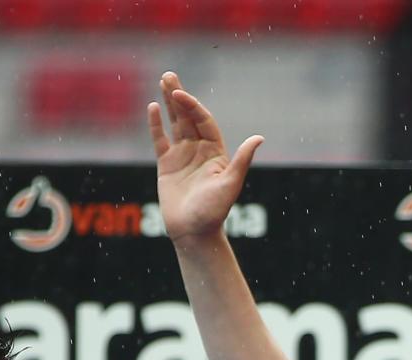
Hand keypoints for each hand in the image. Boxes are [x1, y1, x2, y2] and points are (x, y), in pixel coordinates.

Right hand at [151, 71, 260, 244]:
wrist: (194, 233)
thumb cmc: (214, 212)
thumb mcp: (230, 184)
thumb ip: (242, 160)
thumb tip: (259, 137)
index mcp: (216, 153)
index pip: (204, 122)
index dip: (192, 107)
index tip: (179, 94)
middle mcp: (200, 150)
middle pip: (188, 117)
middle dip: (179, 96)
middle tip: (169, 75)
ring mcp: (182, 156)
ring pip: (175, 124)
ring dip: (169, 103)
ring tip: (162, 81)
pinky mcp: (167, 165)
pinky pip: (160, 140)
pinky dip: (156, 125)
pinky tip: (153, 107)